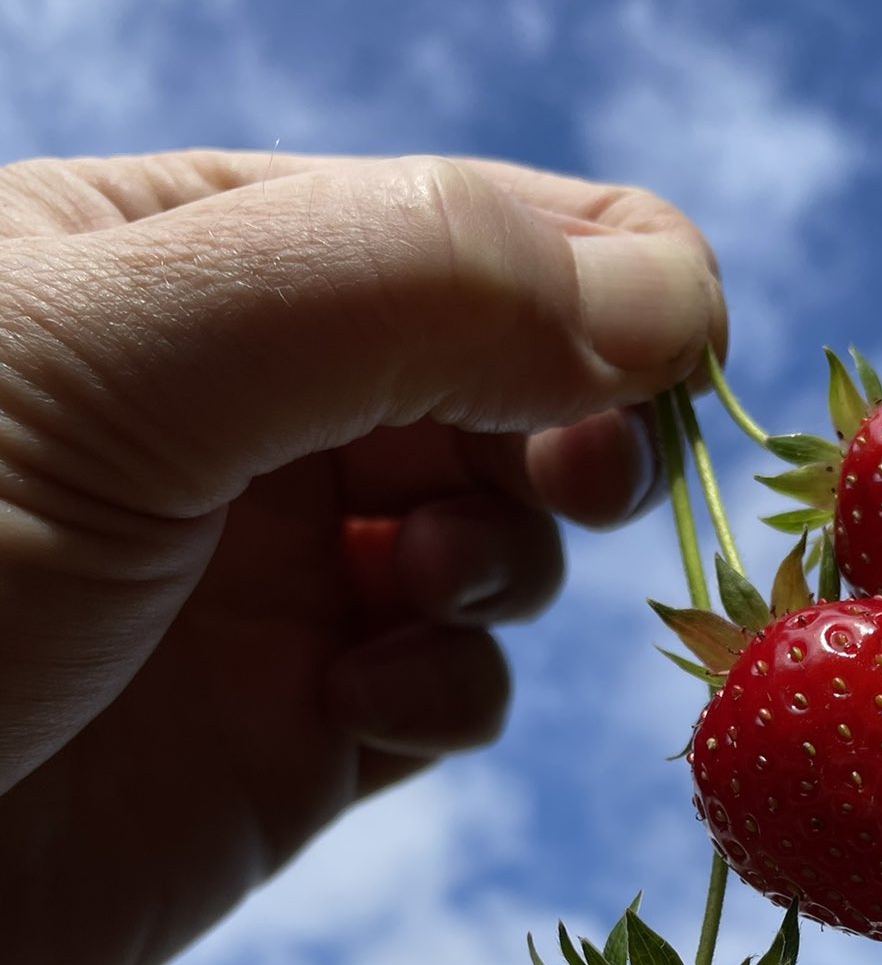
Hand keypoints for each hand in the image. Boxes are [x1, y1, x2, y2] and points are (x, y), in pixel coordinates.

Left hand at [0, 149, 725, 964]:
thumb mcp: (119, 360)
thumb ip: (404, 285)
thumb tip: (679, 294)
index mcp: (186, 257)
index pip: (466, 217)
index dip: (596, 279)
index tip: (657, 362)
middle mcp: (243, 411)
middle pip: (512, 379)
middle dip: (571, 422)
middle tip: (583, 479)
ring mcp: (272, 583)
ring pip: (502, 539)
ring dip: (505, 559)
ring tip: (414, 594)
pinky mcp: (294, 747)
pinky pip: (453, 692)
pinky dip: (453, 691)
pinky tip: (369, 705)